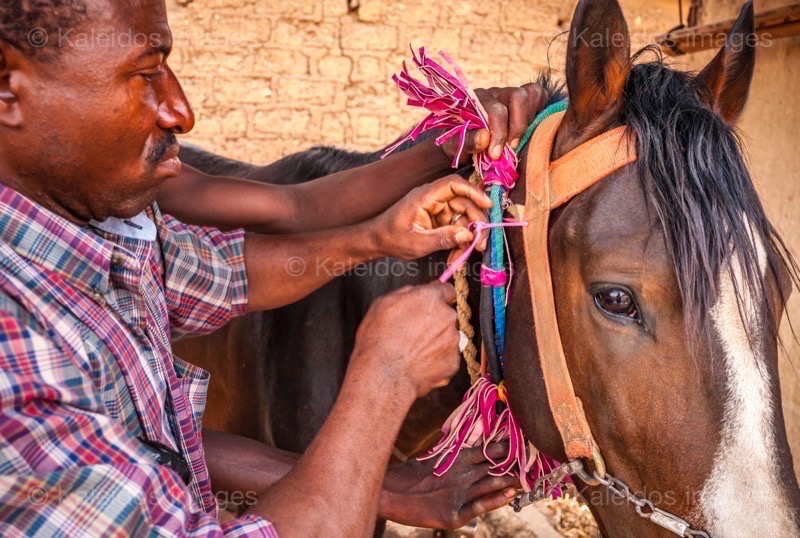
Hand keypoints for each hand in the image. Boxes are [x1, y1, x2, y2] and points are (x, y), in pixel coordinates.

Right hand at [351, 282, 459, 398]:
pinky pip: (447, 357)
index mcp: (430, 299)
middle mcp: (447, 317)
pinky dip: (436, 360)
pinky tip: (418, 364)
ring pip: (447, 337)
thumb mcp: (382, 304)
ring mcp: (452, 341)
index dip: (438, 298)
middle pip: (446, 315)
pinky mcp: (453, 363)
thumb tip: (417, 291)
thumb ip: (407, 293)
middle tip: (413, 333)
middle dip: (434, 322)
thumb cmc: (378, 340)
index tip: (433, 304)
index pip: (447, 290)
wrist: (383, 376)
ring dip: (435, 342)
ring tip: (412, 352)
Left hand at [374, 175, 491, 259]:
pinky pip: (456, 227)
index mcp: (425, 196)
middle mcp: (434, 199)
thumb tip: (467, 235)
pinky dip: (459, 241)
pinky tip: (455, 256)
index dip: (473, 191)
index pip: (453, 184)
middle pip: (464, 202)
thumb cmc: (391, 238)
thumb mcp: (416, 243)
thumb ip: (441, 238)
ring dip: (468, 237)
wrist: (377, 241)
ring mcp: (438, 209)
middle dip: (475, 223)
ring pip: (463, 217)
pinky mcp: (439, 220)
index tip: (487, 205)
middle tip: (480, 244)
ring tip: (463, 256)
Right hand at [380, 444, 518, 528]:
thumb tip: (473, 444)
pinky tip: (511, 495)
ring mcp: (459, 493)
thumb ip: (455, 453)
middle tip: (536, 461)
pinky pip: (480, 505)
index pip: (489, 449)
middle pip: (495, 466)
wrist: (391, 493)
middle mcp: (462, 473)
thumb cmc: (411, 475)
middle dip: (515, 464)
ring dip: (512, 481)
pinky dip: (496, 500)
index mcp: (457, 458)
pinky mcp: (455, 513)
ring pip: (492, 484)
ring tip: (531, 478)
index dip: (508, 447)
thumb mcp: (435, 458)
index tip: (526, 441)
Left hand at [441, 83, 546, 161]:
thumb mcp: (456, 146)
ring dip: (529, 119)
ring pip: (531, 93)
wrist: (464, 144)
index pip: (496, 110)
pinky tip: (529, 130)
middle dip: (517, 126)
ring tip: (519, 140)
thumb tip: (485, 137)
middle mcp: (495, 93)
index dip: (499, 133)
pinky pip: (539, 96)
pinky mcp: (524, 101)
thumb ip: (467, 141)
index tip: (496, 154)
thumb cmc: (460, 144)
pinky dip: (539, 111)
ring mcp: (511, 95)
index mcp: (476, 99)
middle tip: (511, 148)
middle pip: (517, 96)